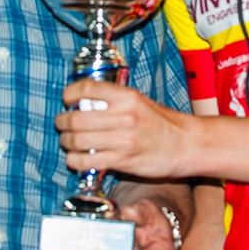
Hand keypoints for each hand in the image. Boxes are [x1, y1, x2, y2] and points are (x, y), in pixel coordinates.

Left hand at [56, 81, 189, 178]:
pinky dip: (75, 161)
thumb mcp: (139, 102)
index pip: (86, 88)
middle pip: (76, 117)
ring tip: (68, 142)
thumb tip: (83, 102)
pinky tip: (77, 159)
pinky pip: (86, 161)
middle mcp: (124, 116)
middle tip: (62, 125)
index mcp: (127, 97)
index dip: (69, 94)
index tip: (67, 100)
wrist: (186, 144)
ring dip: (66, 142)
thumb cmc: (162, 123)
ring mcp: (123, 139)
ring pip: (77, 140)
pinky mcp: (123, 160)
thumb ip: (113, 100)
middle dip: (62, 123)